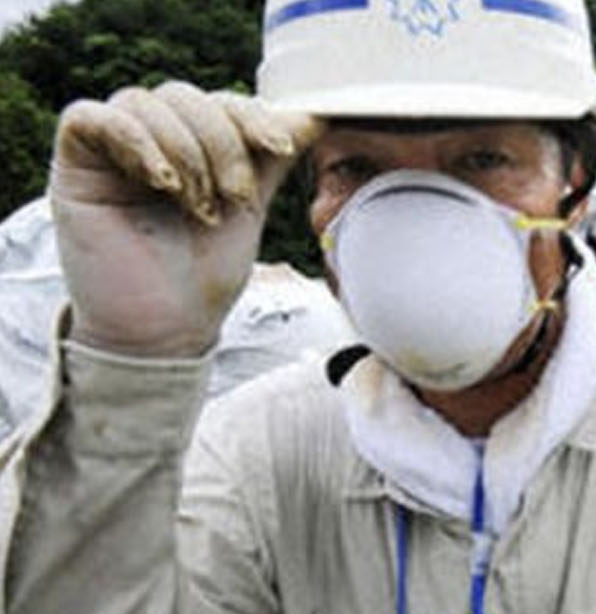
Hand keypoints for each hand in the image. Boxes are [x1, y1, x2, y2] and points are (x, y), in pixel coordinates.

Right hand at [49, 82, 322, 356]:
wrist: (166, 327)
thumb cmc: (203, 274)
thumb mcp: (249, 208)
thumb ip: (271, 160)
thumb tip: (314, 116)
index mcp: (191, 146)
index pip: (219, 100)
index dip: (252, 116)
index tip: (281, 148)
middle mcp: (149, 140)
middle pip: (183, 96)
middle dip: (220, 143)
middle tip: (233, 197)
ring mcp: (110, 151)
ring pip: (142, 103)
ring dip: (183, 153)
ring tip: (197, 207)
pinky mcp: (73, 164)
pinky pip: (89, 118)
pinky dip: (133, 140)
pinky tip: (160, 182)